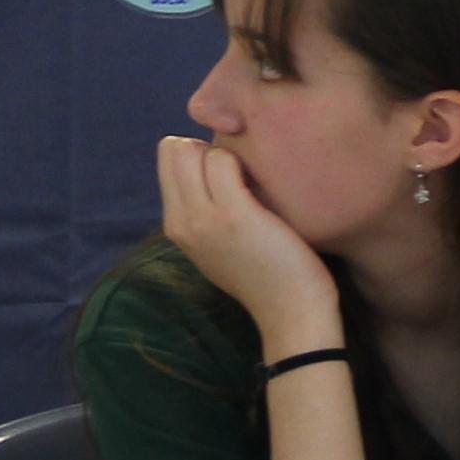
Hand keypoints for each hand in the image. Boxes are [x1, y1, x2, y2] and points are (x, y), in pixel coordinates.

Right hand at [156, 135, 339, 351]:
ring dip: (226, 151)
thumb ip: (206, 210)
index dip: (197, 153)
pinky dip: (245, 158)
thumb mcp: (219, 244)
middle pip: (173, 149)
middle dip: (206, 146)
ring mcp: (203, 217)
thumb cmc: (266, 274)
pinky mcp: (233, 213)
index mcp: (175, 225)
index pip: (168, 159)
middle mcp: (180, 220)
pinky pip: (224, 158)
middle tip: (241, 169)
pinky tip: (268, 180)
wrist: (291, 313)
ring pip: (194, 149)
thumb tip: (209, 165)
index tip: (228, 171)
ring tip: (256, 178)